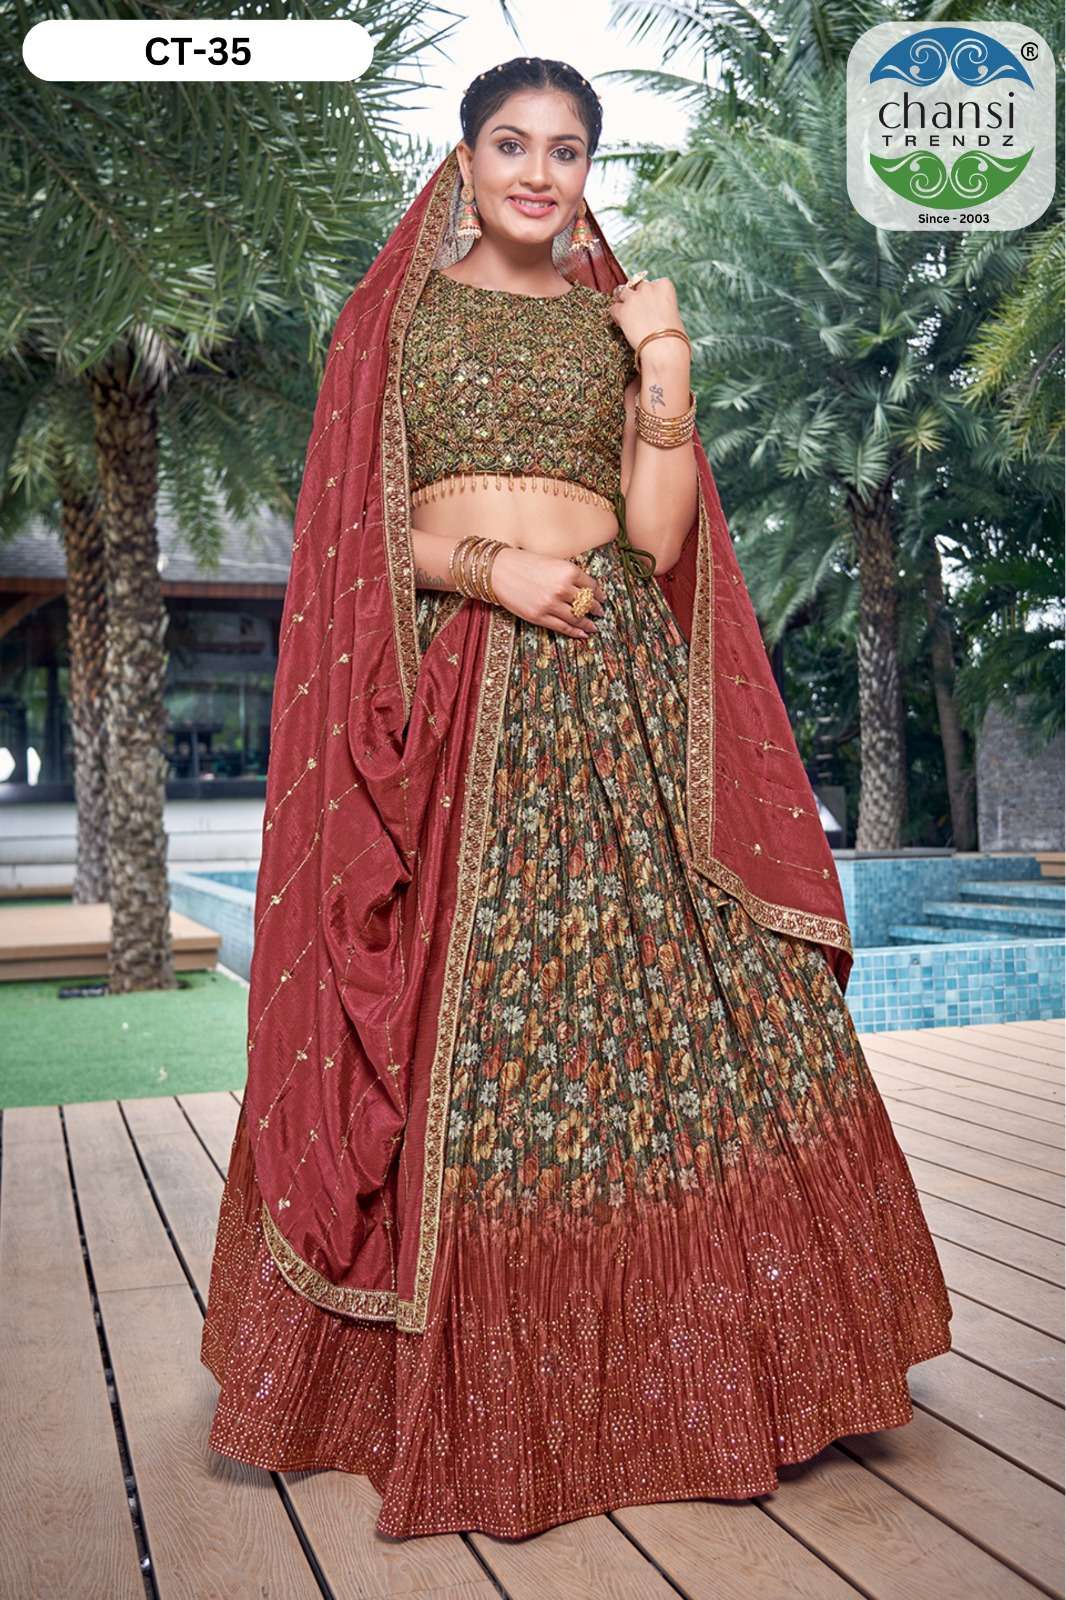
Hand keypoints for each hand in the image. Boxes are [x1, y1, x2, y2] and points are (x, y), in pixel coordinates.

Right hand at [488, 547, 605, 639]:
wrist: (498, 570)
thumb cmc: (524, 563)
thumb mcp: (552, 562)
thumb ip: (568, 575)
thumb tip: (585, 589)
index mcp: (568, 570)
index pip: (591, 586)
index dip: (599, 594)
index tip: (602, 598)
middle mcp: (562, 588)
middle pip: (587, 603)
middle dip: (596, 609)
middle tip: (600, 613)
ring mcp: (551, 604)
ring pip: (577, 617)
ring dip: (588, 623)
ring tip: (594, 626)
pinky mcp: (540, 616)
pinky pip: (563, 627)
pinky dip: (576, 632)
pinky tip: (583, 633)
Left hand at [607, 275, 686, 353]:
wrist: (664, 348)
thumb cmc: (673, 336)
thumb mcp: (674, 313)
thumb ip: (662, 305)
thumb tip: (654, 310)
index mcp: (664, 285)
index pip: (653, 283)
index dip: (650, 295)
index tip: (651, 306)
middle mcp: (648, 288)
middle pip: (637, 286)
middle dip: (637, 297)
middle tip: (639, 311)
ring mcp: (633, 298)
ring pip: (622, 293)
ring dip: (624, 302)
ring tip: (628, 316)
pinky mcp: (622, 311)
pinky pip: (613, 308)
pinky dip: (616, 316)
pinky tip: (622, 324)